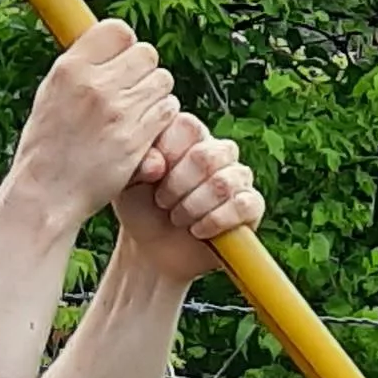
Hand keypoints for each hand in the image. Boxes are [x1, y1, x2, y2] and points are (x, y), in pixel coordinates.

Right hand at [8, 21, 182, 228]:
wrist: (47, 192)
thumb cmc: (48, 146)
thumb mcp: (50, 94)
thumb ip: (80, 68)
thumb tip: (109, 45)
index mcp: (70, 69)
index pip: (117, 30)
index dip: (126, 45)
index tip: (122, 60)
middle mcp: (94, 85)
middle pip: (147, 53)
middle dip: (144, 69)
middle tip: (133, 89)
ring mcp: (117, 112)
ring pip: (162, 81)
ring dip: (156, 94)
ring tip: (138, 111)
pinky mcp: (136, 138)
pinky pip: (168, 111)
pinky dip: (162, 118)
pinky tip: (146, 129)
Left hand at [111, 113, 262, 282]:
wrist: (154, 250)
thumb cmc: (140, 209)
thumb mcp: (126, 181)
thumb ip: (137, 163)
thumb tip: (158, 164)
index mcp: (187, 135)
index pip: (188, 126)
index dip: (168, 154)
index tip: (151, 178)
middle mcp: (216, 150)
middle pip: (207, 155)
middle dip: (178, 186)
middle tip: (162, 202)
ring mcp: (237, 177)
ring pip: (224, 182)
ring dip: (194, 206)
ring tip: (178, 218)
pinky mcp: (252, 205)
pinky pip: (243, 205)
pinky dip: (216, 221)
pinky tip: (199, 230)